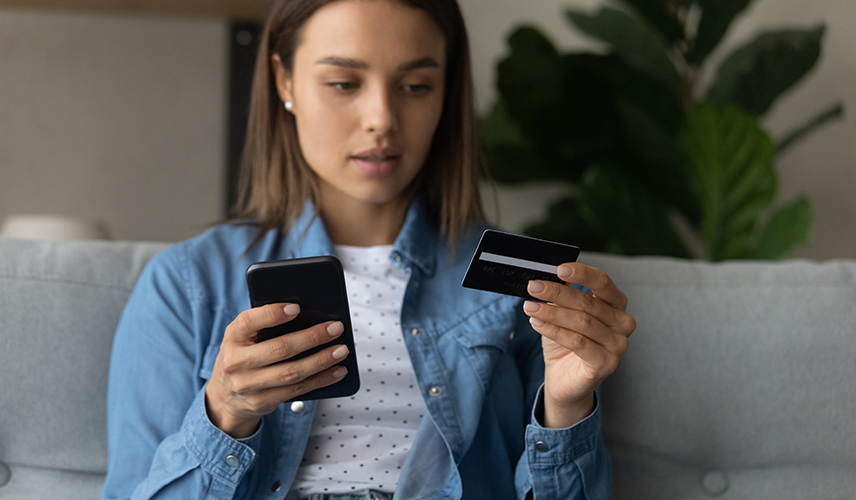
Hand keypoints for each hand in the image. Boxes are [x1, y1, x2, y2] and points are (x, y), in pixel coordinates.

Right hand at [204, 303, 349, 437]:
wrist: (224, 397)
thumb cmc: (244, 356)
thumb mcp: (244, 337)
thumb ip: (265, 326)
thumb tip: (309, 314)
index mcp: (233, 337)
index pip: (249, 321)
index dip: (273, 314)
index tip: (297, 307)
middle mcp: (236, 362)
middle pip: (279, 349)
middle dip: (312, 337)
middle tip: (336, 328)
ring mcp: (248, 385)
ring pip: (291, 373)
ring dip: (321, 361)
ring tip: (341, 350)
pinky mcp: (261, 402)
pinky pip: (297, 391)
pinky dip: (321, 380)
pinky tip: (337, 371)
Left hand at [523, 263, 635, 428]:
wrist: (564, 380)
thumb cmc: (566, 341)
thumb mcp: (563, 312)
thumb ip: (564, 293)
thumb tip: (551, 273)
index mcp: (617, 305)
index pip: (603, 282)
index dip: (582, 273)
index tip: (559, 269)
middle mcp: (623, 323)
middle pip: (588, 302)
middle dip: (557, 293)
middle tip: (533, 287)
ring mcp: (618, 345)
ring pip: (581, 322)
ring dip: (551, 313)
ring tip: (530, 306)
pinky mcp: (606, 363)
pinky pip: (578, 342)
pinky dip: (554, 331)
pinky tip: (536, 324)